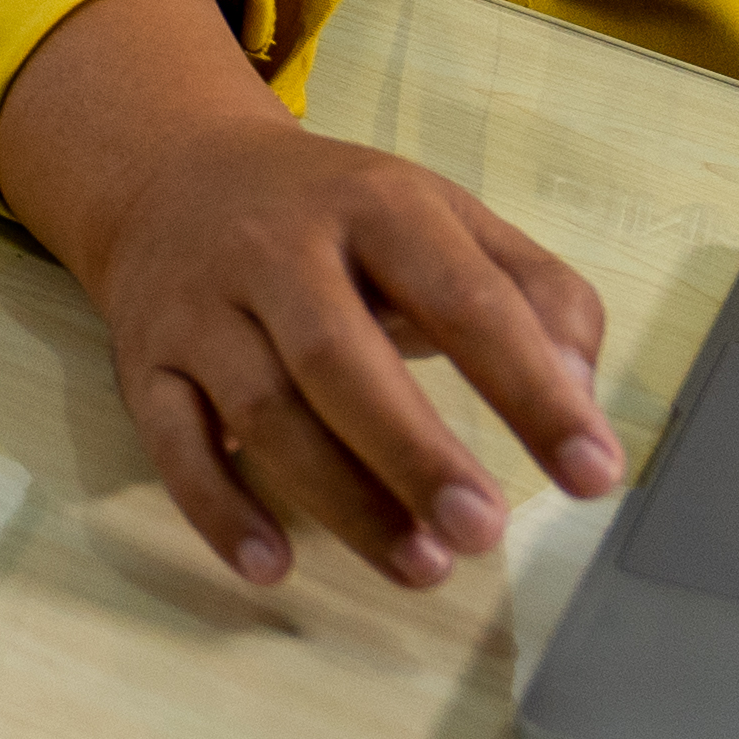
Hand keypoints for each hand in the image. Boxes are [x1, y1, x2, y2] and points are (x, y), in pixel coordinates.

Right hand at [0, 0, 621, 593]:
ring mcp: (202, 309)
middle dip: (413, 451)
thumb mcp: (444, 219)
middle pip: (339, 357)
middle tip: (484, 531)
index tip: (593, 471)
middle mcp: (277, 249)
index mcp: (376, 205)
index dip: (532, 390)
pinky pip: (172, 443)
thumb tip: (580, 395)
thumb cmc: (337, 218)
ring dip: (340, 498)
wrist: (173, 172)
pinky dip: (217, 509)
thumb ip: (534, 294)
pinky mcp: (145, 362)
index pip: (464, 299)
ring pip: (261, 410)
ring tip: (421, 566)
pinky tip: (273, 566)